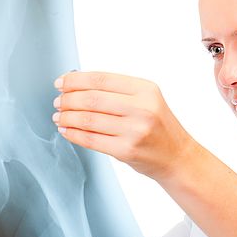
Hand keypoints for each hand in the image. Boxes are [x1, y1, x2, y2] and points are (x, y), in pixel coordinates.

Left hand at [51, 71, 198, 181]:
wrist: (177, 157)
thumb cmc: (158, 127)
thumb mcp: (147, 100)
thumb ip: (117, 91)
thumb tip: (77, 83)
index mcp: (145, 89)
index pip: (101, 79)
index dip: (76, 80)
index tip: (61, 82)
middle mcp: (142, 108)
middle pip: (92, 99)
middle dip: (68, 99)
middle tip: (58, 101)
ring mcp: (134, 130)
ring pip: (88, 119)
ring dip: (67, 117)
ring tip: (59, 116)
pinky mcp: (126, 150)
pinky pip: (91, 140)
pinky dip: (74, 134)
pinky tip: (67, 131)